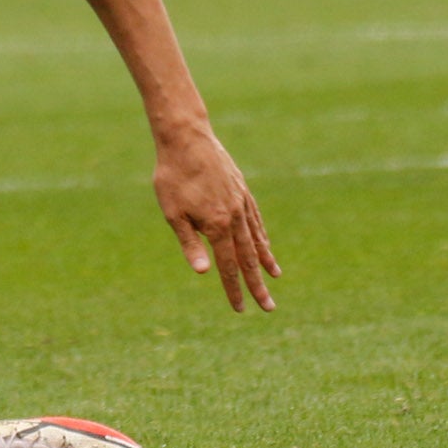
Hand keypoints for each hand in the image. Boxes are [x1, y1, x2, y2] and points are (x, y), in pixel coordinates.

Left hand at [153, 124, 279, 311]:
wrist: (186, 137)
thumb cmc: (173, 176)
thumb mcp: (173, 213)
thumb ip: (190, 244)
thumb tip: (204, 273)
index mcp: (216, 226)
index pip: (228, 267)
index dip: (234, 290)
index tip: (241, 310)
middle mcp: (235, 217)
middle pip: (249, 258)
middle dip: (258, 285)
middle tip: (269, 307)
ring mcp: (241, 202)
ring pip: (256, 238)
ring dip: (265, 261)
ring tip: (275, 277)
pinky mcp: (242, 190)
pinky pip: (256, 219)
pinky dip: (262, 235)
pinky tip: (265, 244)